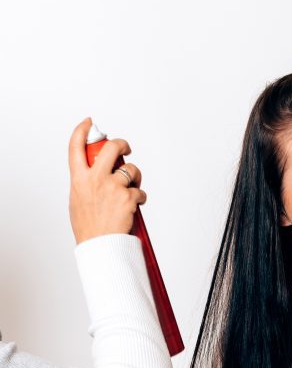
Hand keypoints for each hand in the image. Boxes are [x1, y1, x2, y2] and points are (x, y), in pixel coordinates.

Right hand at [68, 117, 146, 243]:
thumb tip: (94, 170)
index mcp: (79, 178)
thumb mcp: (77, 199)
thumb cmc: (88, 226)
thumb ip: (85, 181)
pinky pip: (140, 191)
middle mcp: (95, 179)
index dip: (82, 130)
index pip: (76, 147)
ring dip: (134, 177)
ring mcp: (113, 187)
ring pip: (131, 169)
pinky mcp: (128, 197)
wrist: (100, 245)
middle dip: (121, 144)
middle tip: (125, 149)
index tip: (89, 122)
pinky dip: (140, 197)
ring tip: (131, 188)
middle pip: (112, 148)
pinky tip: (135, 206)